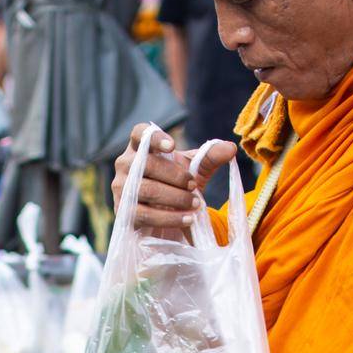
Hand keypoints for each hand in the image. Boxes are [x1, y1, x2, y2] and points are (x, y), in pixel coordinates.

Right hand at [112, 124, 236, 234]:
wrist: (166, 215)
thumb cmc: (176, 185)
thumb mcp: (195, 169)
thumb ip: (211, 156)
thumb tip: (231, 148)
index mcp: (139, 147)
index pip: (140, 134)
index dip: (153, 137)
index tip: (172, 146)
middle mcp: (125, 164)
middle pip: (149, 164)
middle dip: (175, 176)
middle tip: (194, 186)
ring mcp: (121, 188)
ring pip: (148, 190)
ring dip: (175, 198)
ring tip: (195, 204)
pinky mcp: (123, 212)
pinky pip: (145, 214)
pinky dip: (169, 218)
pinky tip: (187, 219)